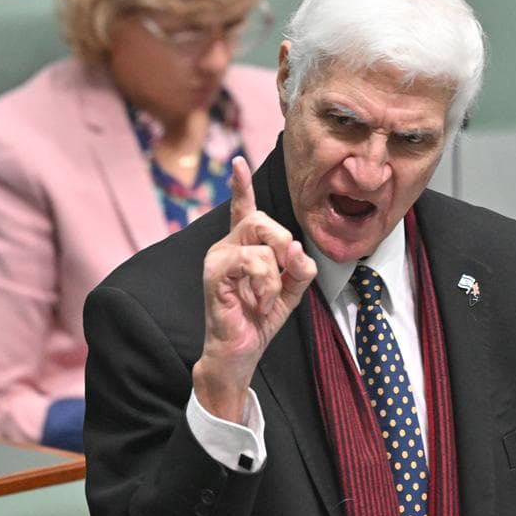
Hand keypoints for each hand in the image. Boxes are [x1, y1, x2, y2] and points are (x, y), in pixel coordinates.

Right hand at [193, 156, 315, 421]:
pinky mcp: (216, 274)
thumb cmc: (260, 320)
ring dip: (275, 274)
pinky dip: (266, 283)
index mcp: (242, 246)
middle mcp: (226, 246)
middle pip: (261, 219)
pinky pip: (252, 261)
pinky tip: (261, 303)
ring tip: (269, 299)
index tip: (238, 162)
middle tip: (287, 269)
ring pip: (260, 241)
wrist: (240, 353)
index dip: (240, 186)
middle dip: (283, 241)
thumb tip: (298, 250)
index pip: (242, 209)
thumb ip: (299, 267)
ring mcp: (218, 258)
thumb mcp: (290, 290)